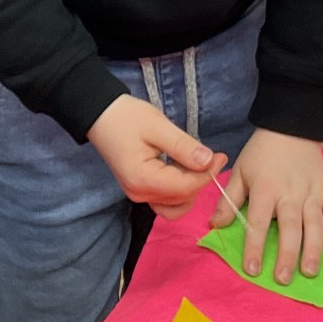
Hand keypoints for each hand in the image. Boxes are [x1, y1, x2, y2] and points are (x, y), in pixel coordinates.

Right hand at [86, 94, 225, 217]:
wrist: (101, 115)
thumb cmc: (127, 117)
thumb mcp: (158, 126)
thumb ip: (183, 146)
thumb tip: (208, 162)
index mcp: (143, 179)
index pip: (185, 187)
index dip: (207, 174)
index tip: (221, 156)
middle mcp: (139, 193)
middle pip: (182, 199)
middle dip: (201, 180)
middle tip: (211, 156)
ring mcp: (138, 194)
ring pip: (175, 206)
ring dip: (191, 188)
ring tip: (194, 162)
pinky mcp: (140, 190)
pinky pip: (166, 200)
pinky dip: (179, 189)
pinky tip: (182, 167)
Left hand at [212, 130, 322, 283]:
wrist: (290, 127)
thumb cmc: (261, 153)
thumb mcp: (240, 172)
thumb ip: (229, 200)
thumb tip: (216, 225)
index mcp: (265, 188)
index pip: (258, 222)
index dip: (254, 246)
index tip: (252, 269)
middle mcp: (290, 193)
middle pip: (289, 227)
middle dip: (286, 255)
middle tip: (282, 279)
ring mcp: (312, 192)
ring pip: (314, 224)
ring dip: (312, 249)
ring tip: (309, 272)